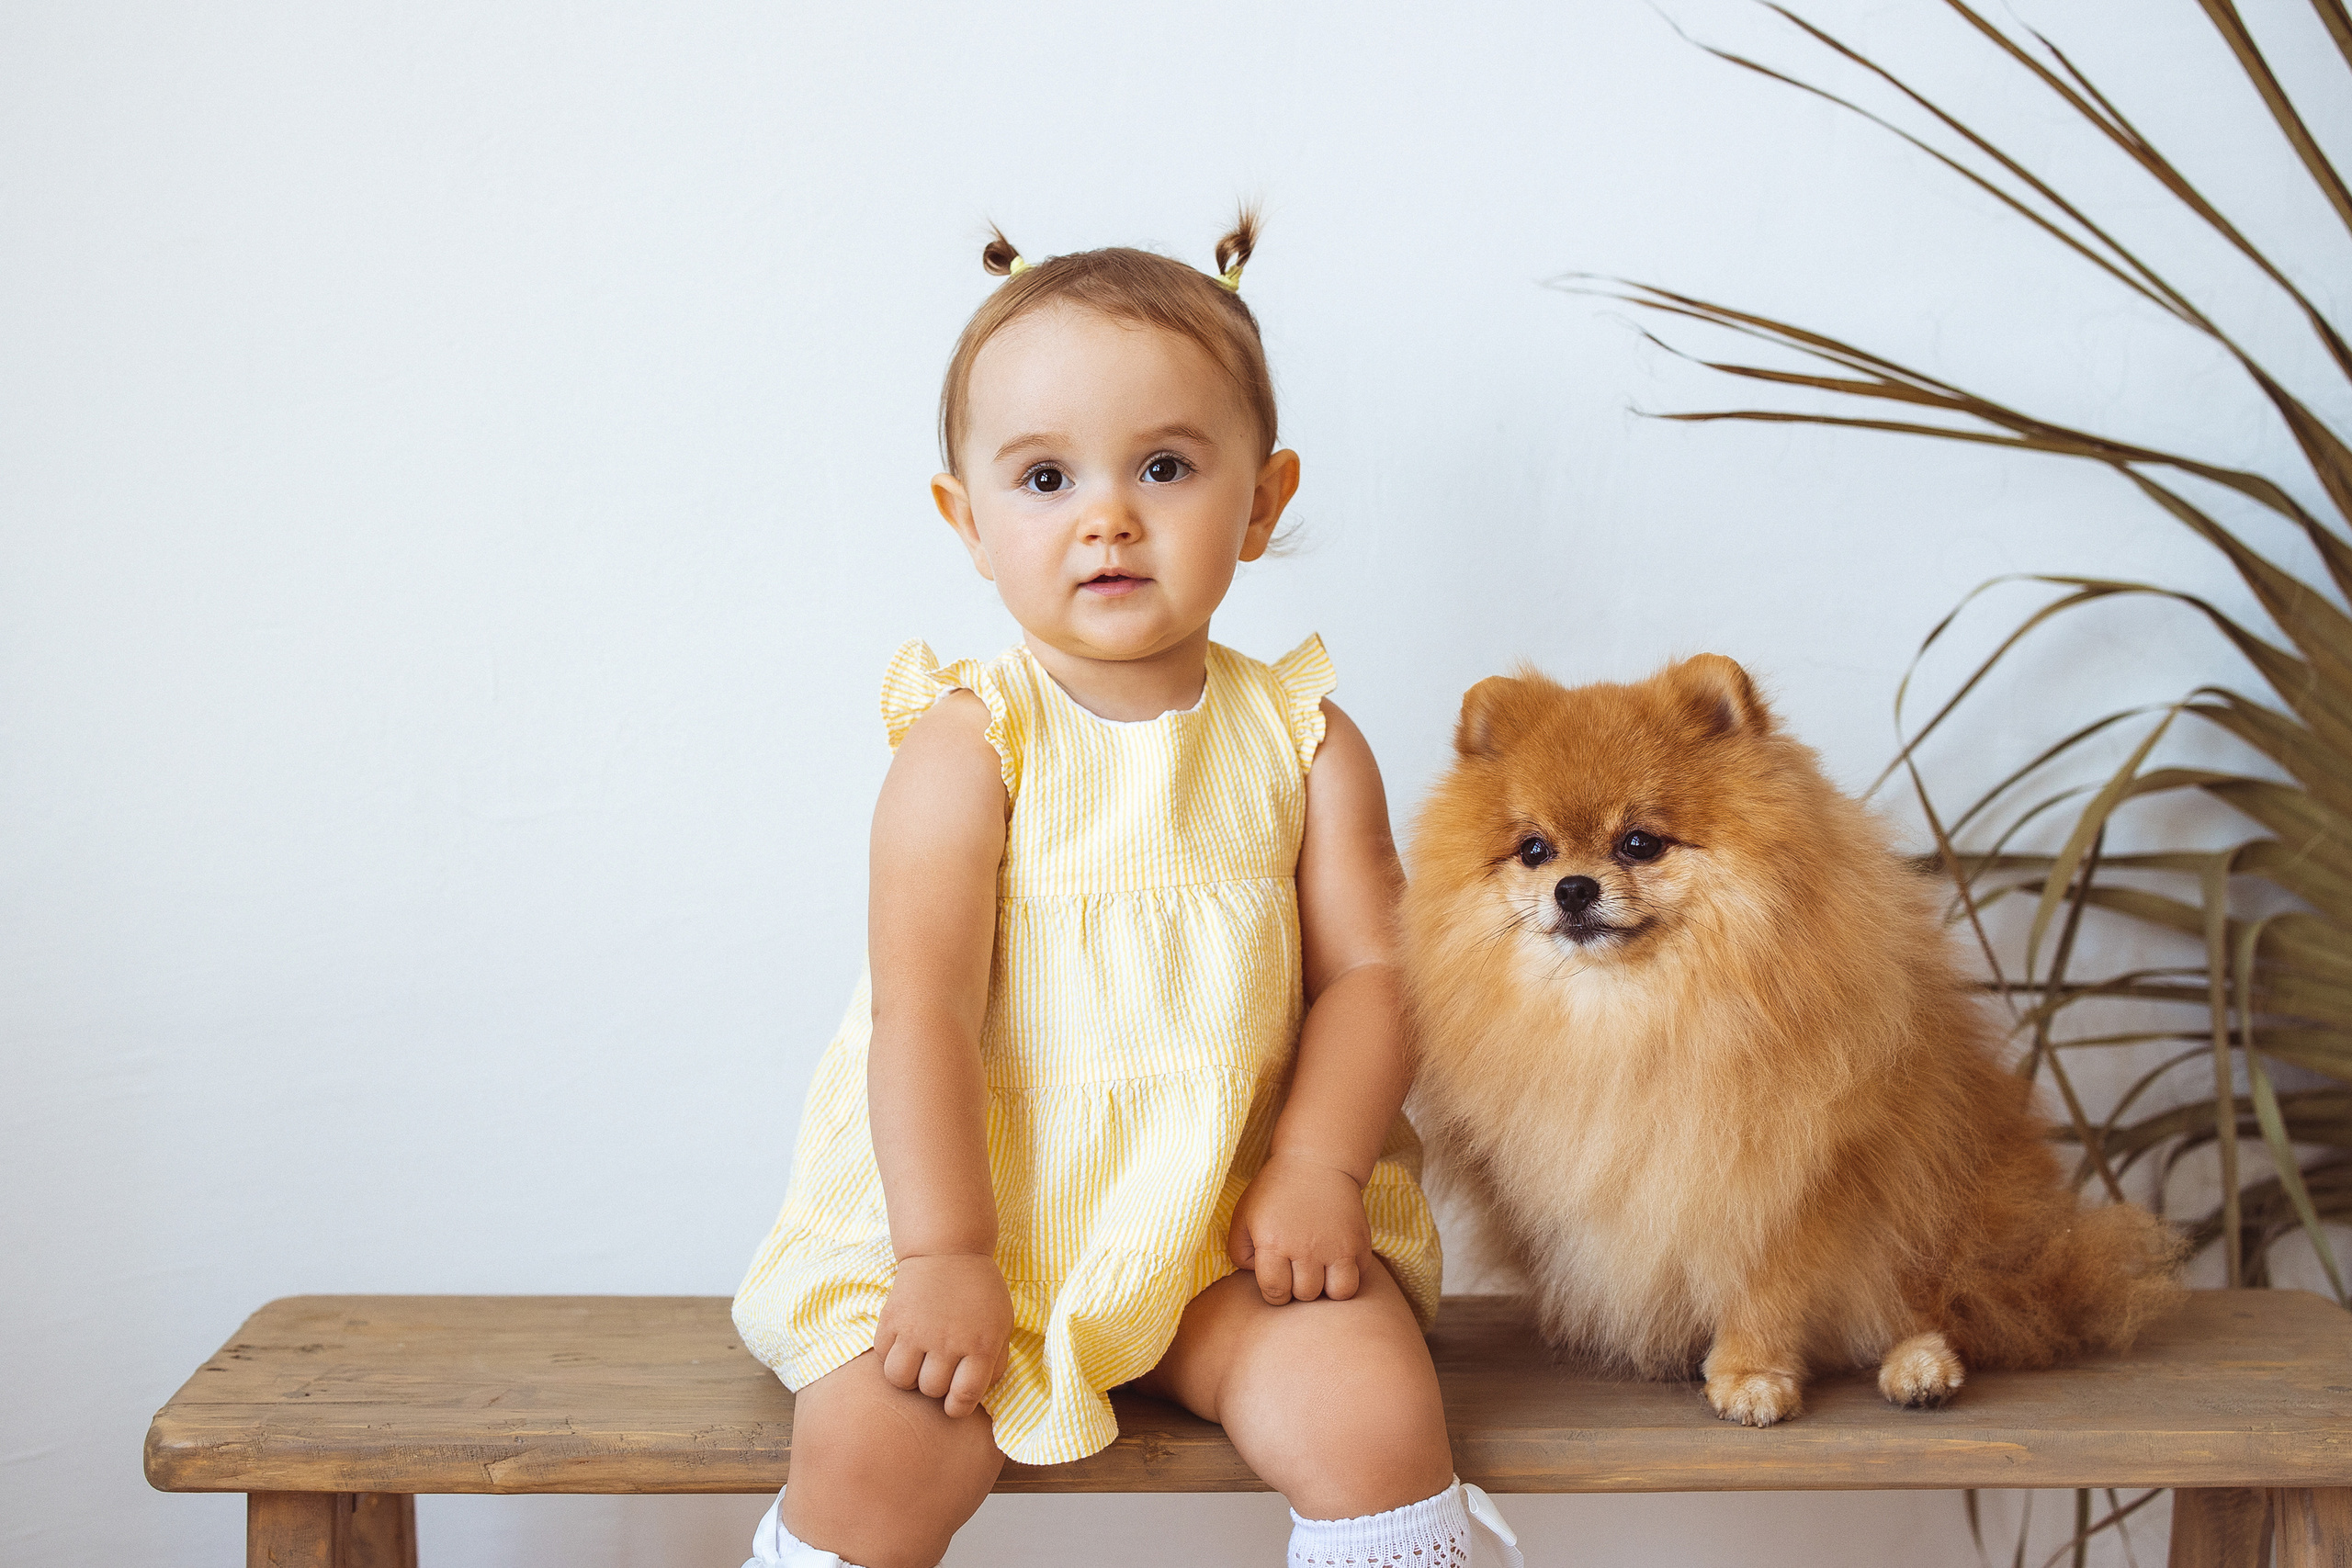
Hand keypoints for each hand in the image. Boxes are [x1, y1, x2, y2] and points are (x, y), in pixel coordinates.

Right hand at [874, 1253, 1012, 1418]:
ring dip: (909, 1376)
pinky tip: (904, 1344)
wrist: (947, 1249)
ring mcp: (916, 1329)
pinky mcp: (891, 1319)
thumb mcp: (1002, 1323)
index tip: (954, 1402)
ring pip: (901, 1380)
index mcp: (981, 1344)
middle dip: (934, 1387)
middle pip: (930, 1390)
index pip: (964, 1397)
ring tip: (918, 1361)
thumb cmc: (979, 1290)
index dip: (957, 1408)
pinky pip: (883, 1357)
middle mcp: (948, 1341)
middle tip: (938, 1369)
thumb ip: (997, 1360)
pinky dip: (891, 1356)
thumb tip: (979, 1393)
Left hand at [1226, 1153, 1372, 1305]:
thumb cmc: (1275, 1191)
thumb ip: (1240, 1253)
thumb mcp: (1243, 1216)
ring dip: (1328, 1288)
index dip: (1274, 1292)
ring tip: (1320, 1272)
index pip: (1275, 1292)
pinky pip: (1359, 1276)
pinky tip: (1336, 1258)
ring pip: (1340, 1292)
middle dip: (1299, 1288)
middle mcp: (1306, 1248)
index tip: (1278, 1280)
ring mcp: (1337, 1246)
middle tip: (1297, 1270)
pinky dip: (1349, 1273)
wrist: (1316, 1161)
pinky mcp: (1360, 1242)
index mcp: (1273, 1242)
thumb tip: (1257, 1277)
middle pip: (1307, 1294)